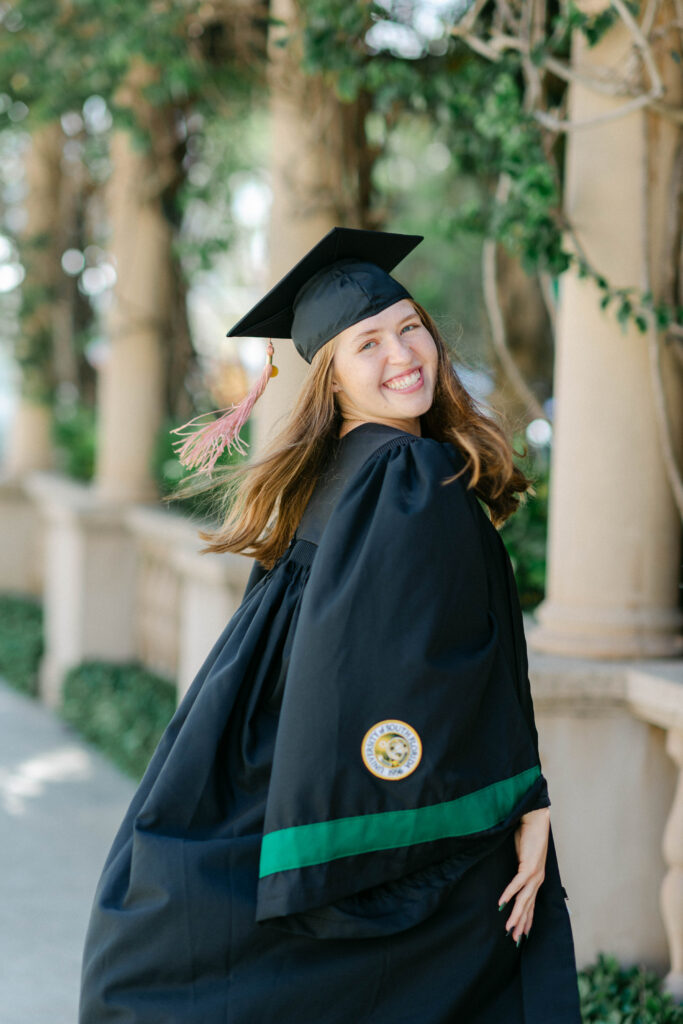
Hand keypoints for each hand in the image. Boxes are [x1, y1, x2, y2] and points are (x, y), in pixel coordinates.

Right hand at [497, 807, 549, 942]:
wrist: (534, 819)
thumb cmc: (527, 835)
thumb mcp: (521, 855)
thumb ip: (517, 868)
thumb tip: (510, 876)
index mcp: (536, 878)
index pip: (531, 904)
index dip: (526, 919)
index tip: (522, 934)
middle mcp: (537, 879)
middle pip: (528, 907)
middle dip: (521, 924)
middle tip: (514, 940)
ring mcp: (535, 874)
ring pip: (524, 900)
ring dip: (516, 915)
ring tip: (509, 929)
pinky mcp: (529, 866)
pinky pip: (517, 884)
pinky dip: (509, 894)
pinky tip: (502, 904)